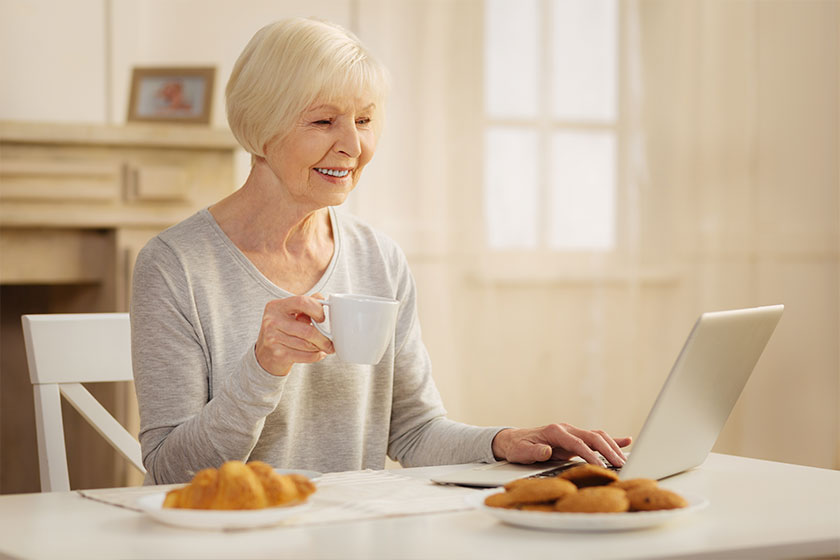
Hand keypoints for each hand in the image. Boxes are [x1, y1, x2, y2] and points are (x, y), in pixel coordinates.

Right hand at [254, 293, 333, 375]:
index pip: (302, 302)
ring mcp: (273, 339)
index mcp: (276, 306)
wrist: (264, 355)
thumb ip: (307, 303)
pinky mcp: (278, 354)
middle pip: (307, 330)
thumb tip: (324, 301)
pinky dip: (316, 356)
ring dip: (320, 348)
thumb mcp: (289, 313)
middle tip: (331, 342)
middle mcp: (272, 321)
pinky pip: (305, 356)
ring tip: (324, 347)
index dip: (317, 310)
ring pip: (308, 345)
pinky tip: (318, 354)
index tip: (322, 318)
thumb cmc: (282, 330)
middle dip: (324, 338)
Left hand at [491, 423, 630, 466]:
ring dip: (612, 447)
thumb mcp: (521, 452)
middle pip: (593, 437)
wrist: (514, 440)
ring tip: (624, 461)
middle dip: (608, 451)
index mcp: (555, 432)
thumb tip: (546, 451)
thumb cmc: (518, 447)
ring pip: (598, 436)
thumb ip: (534, 451)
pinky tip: (625, 441)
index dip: (591, 455)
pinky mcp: (575, 438)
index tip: (601, 467)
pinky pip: (595, 438)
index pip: (578, 443)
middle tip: (621, 465)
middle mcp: (566, 429)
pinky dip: (611, 440)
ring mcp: (572, 432)